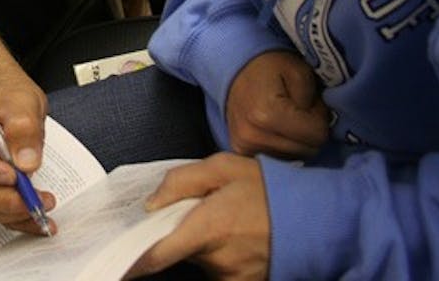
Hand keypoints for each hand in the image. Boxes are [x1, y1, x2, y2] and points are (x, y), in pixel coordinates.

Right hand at [0, 67, 56, 233]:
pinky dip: (20, 219)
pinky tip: (41, 219)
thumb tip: (26, 163)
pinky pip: (0, 211)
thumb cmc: (8, 94)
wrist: (11, 97)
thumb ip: (23, 129)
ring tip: (44, 204)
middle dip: (4, 201)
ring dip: (14, 213)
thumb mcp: (20, 102)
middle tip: (34, 198)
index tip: (10, 173)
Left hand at [127, 153, 268, 279]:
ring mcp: (233, 277)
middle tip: (197, 212)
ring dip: (202, 244)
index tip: (119, 257)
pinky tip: (237, 236)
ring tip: (227, 221)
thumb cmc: (271, 189)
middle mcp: (218, 261)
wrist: (319, 217)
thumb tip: (151, 203)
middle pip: (178, 252)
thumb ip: (181, 181)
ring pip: (200, 261)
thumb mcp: (223, 168)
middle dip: (179, 234)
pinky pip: (219, 269)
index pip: (157, 255)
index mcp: (208, 230)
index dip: (134, 258)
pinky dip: (220, 254)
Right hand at [226, 50, 328, 158]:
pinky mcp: (241, 152)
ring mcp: (244, 147)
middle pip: (307, 150)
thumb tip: (322, 124)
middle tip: (300, 111)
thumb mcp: (299, 71)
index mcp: (267, 116)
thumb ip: (316, 99)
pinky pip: (278, 160)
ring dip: (297, 141)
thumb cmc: (270, 66)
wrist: (236, 68)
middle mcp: (252, 137)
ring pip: (294, 158)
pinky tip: (278, 131)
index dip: (320, 118)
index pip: (317, 136)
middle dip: (310, 132)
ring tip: (288, 119)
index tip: (310, 104)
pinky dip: (284, 147)